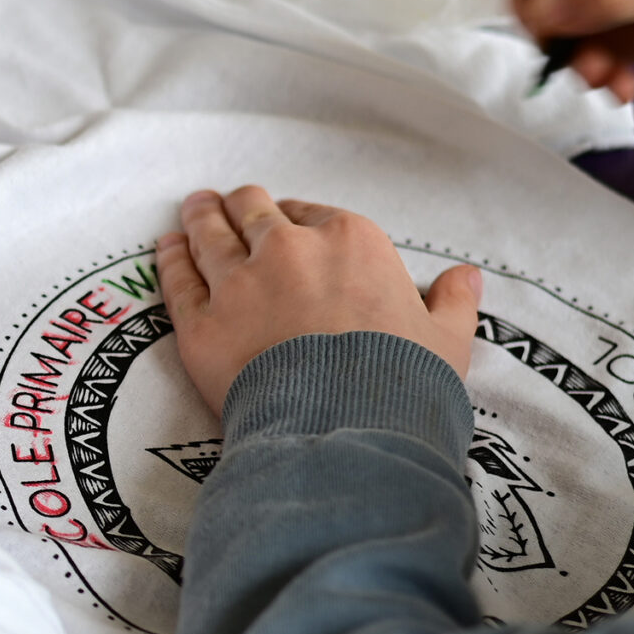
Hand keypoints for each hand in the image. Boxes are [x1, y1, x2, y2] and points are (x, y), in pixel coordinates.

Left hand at [157, 188, 480, 416]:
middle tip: (228, 204)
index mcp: (350, 241)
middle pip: (253, 212)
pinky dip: (170, 259)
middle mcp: (288, 249)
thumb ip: (452, 302)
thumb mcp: (446, 340)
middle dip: (242, 207)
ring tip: (193, 208)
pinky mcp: (200, 323)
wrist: (346, 429)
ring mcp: (238, 283)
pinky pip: (177, 279)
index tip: (286, 223)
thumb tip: (467, 277)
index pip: (312, 215)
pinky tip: (165, 248)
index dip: (295, 219)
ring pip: (209, 235)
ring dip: (200, 218)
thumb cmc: (402, 384)